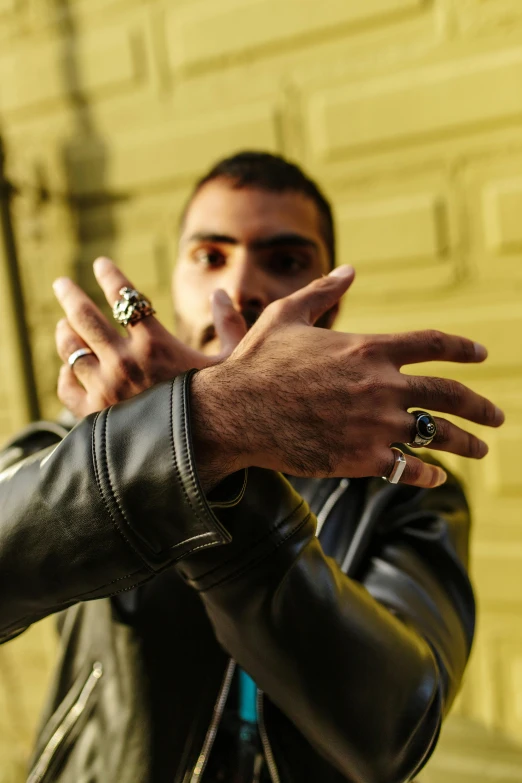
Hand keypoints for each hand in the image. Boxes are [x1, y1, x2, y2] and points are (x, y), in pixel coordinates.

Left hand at [53, 257, 246, 418]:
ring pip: (71, 351)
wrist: (199, 453)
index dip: (110, 276)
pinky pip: (68, 389)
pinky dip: (65, 376)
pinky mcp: (95, 417)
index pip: (125, 297)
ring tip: (63, 325)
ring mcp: (104, 390)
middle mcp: (123, 363)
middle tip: (61, 283)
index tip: (100, 264)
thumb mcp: (234, 363)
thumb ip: (231, 325)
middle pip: (84, 318)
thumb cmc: (220, 407)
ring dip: (65, 333)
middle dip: (70, 295)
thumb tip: (220, 293)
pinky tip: (67, 370)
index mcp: (154, 344)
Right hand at [191, 266, 504, 488]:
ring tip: (482, 450)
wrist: (235, 412)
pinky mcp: (361, 459)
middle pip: (449, 394)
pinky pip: (408, 468)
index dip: (462, 348)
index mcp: (369, 348)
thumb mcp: (287, 315)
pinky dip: (426, 474)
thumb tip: (350, 270)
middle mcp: (382, 385)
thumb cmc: (258, 361)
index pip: (432, 345)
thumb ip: (324, 292)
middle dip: (480, 405)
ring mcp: (375, 424)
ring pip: (437, 435)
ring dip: (466, 443)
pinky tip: (435, 475)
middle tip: (497, 416)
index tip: (482, 355)